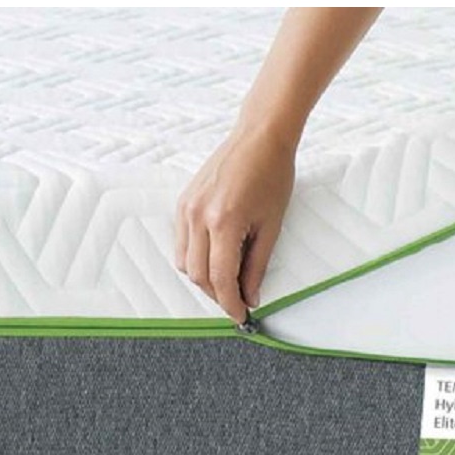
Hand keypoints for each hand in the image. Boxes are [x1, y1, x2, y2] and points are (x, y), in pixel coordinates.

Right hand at [175, 127, 294, 322]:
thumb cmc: (273, 176)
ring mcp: (186, 208)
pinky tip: (215, 258)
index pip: (220, 278)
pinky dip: (195, 258)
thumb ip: (257, 265)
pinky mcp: (182, 201)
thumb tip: (250, 297)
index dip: (230, 303)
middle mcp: (198, 216)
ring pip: (184, 262)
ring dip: (204, 278)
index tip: (241, 316)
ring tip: (228, 281)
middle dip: (217, 295)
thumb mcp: (272, 226)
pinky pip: (181, 242)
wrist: (260, 138)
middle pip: (198, 275)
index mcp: (224, 222)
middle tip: (238, 302)